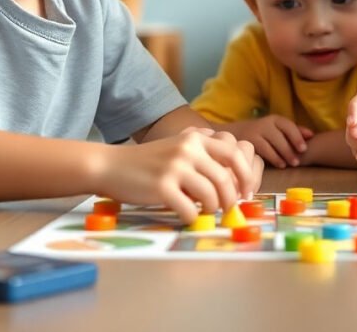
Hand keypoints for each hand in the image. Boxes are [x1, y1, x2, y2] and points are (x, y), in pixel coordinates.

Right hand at [97, 130, 258, 223]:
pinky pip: (189, 209)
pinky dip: (192, 218)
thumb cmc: (148, 161)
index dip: (246, 175)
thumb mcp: (178, 146)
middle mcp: (188, 149)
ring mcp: (175, 167)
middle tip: (228, 209)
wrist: (110, 165)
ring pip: (211, 196)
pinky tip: (186, 216)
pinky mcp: (162, 187)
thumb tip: (234, 178)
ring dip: (212, 209)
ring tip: (205, 212)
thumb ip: (203, 153)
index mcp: (196, 137)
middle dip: (230, 199)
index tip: (246, 192)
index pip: (234, 154)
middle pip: (225, 179)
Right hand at [227, 116, 313, 167]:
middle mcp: (264, 124)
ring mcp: (255, 132)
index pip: (288, 125)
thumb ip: (294, 132)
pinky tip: (280, 165)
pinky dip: (273, 158)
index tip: (304, 148)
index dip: (297, 136)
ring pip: (270, 144)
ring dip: (282, 154)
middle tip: (298, 161)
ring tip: (291, 164)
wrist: (236, 134)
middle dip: (290, 149)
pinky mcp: (248, 142)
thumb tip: (312, 135)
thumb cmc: (265, 134)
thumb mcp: (278, 130)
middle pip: (279, 136)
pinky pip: (262, 150)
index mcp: (275, 119)